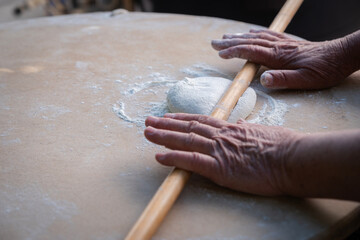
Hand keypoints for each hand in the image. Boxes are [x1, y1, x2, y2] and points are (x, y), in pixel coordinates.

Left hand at [144, 113, 300, 195]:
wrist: (293, 158)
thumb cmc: (284, 146)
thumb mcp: (263, 131)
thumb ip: (247, 128)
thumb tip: (240, 124)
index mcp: (231, 128)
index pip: (200, 120)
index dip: (182, 118)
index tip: (168, 116)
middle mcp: (221, 136)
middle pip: (188, 127)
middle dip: (165, 124)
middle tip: (148, 121)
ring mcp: (219, 151)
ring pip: (185, 140)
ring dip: (163, 137)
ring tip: (147, 133)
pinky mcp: (220, 168)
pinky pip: (191, 161)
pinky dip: (173, 158)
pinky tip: (159, 157)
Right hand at [211, 29, 352, 89]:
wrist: (342, 55)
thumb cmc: (325, 70)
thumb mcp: (306, 80)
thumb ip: (284, 79)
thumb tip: (263, 79)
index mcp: (279, 57)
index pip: (251, 52)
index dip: (234, 52)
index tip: (220, 53)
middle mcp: (279, 47)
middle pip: (250, 42)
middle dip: (230, 42)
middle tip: (214, 43)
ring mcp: (284, 43)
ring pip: (257, 37)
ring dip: (239, 37)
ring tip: (226, 36)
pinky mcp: (290, 42)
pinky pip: (269, 34)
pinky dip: (256, 33)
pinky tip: (250, 32)